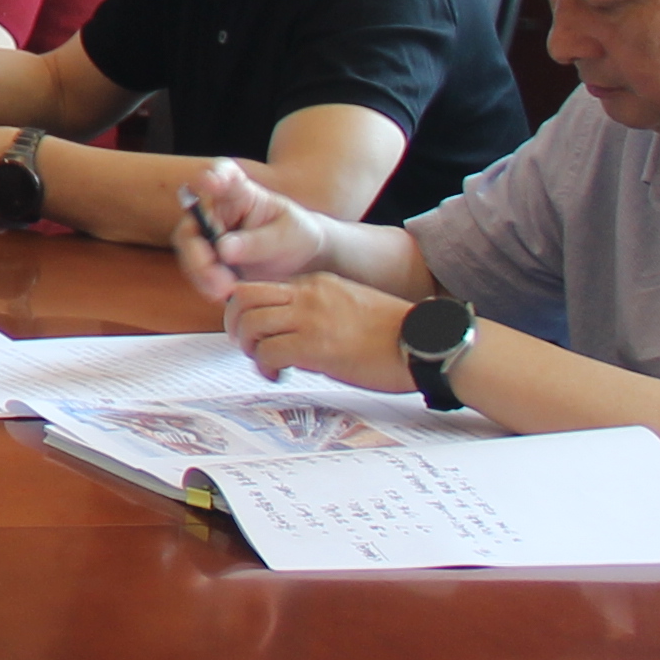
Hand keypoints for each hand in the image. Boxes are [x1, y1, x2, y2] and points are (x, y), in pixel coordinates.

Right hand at [173, 157, 341, 301]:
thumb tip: (223, 250)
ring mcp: (209, 234)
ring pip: (189, 251)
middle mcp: (217, 210)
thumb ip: (258, 241)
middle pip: (192, 225)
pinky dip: (206, 285)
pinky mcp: (208, 258)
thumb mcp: (287, 236)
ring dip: (201, 274)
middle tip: (218, 279)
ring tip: (224, 292)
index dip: (213, 177)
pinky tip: (224, 295)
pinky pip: (196, 271)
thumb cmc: (297, 236)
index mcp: (241, 192)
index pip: (223, 175)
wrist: (303, 261)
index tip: (210, 182)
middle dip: (198, 254)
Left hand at [217, 267, 418, 392]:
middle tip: (245, 345)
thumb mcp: (348, 307)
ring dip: (248, 347)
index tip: (253, 330)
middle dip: (235, 324)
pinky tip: (277, 375)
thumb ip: (314, 313)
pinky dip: (264, 367)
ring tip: (263, 363)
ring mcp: (310, 319)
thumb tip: (287, 337)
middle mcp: (308, 295)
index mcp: (316, 283)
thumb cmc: (394, 334)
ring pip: (250, 324)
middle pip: (243, 298)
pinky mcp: (315, 346)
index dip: (247, 310)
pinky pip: (268, 352)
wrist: (424, 344)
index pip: (261, 286)